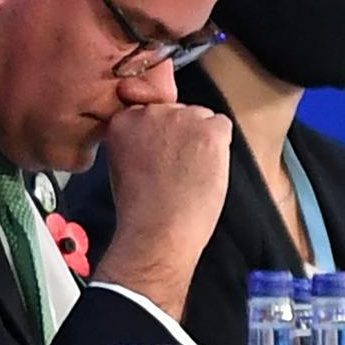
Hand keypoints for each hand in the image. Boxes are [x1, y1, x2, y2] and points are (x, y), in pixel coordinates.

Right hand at [93, 103, 231, 317]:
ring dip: (203, 141)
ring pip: (203, 118)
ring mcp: (181, 118)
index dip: (162, 137)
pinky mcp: (208, 131)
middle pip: (180, 111)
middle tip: (176, 171)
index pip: (153, 112)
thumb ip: (137, 138)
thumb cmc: (141, 210)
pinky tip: (206, 171)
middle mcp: (151, 112)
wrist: (157, 232)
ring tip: (190, 175)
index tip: (158, 160)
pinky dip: (221, 149)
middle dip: (183, 136)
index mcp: (124, 119)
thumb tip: (161, 132)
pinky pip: (223, 126)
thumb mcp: (122, 164)